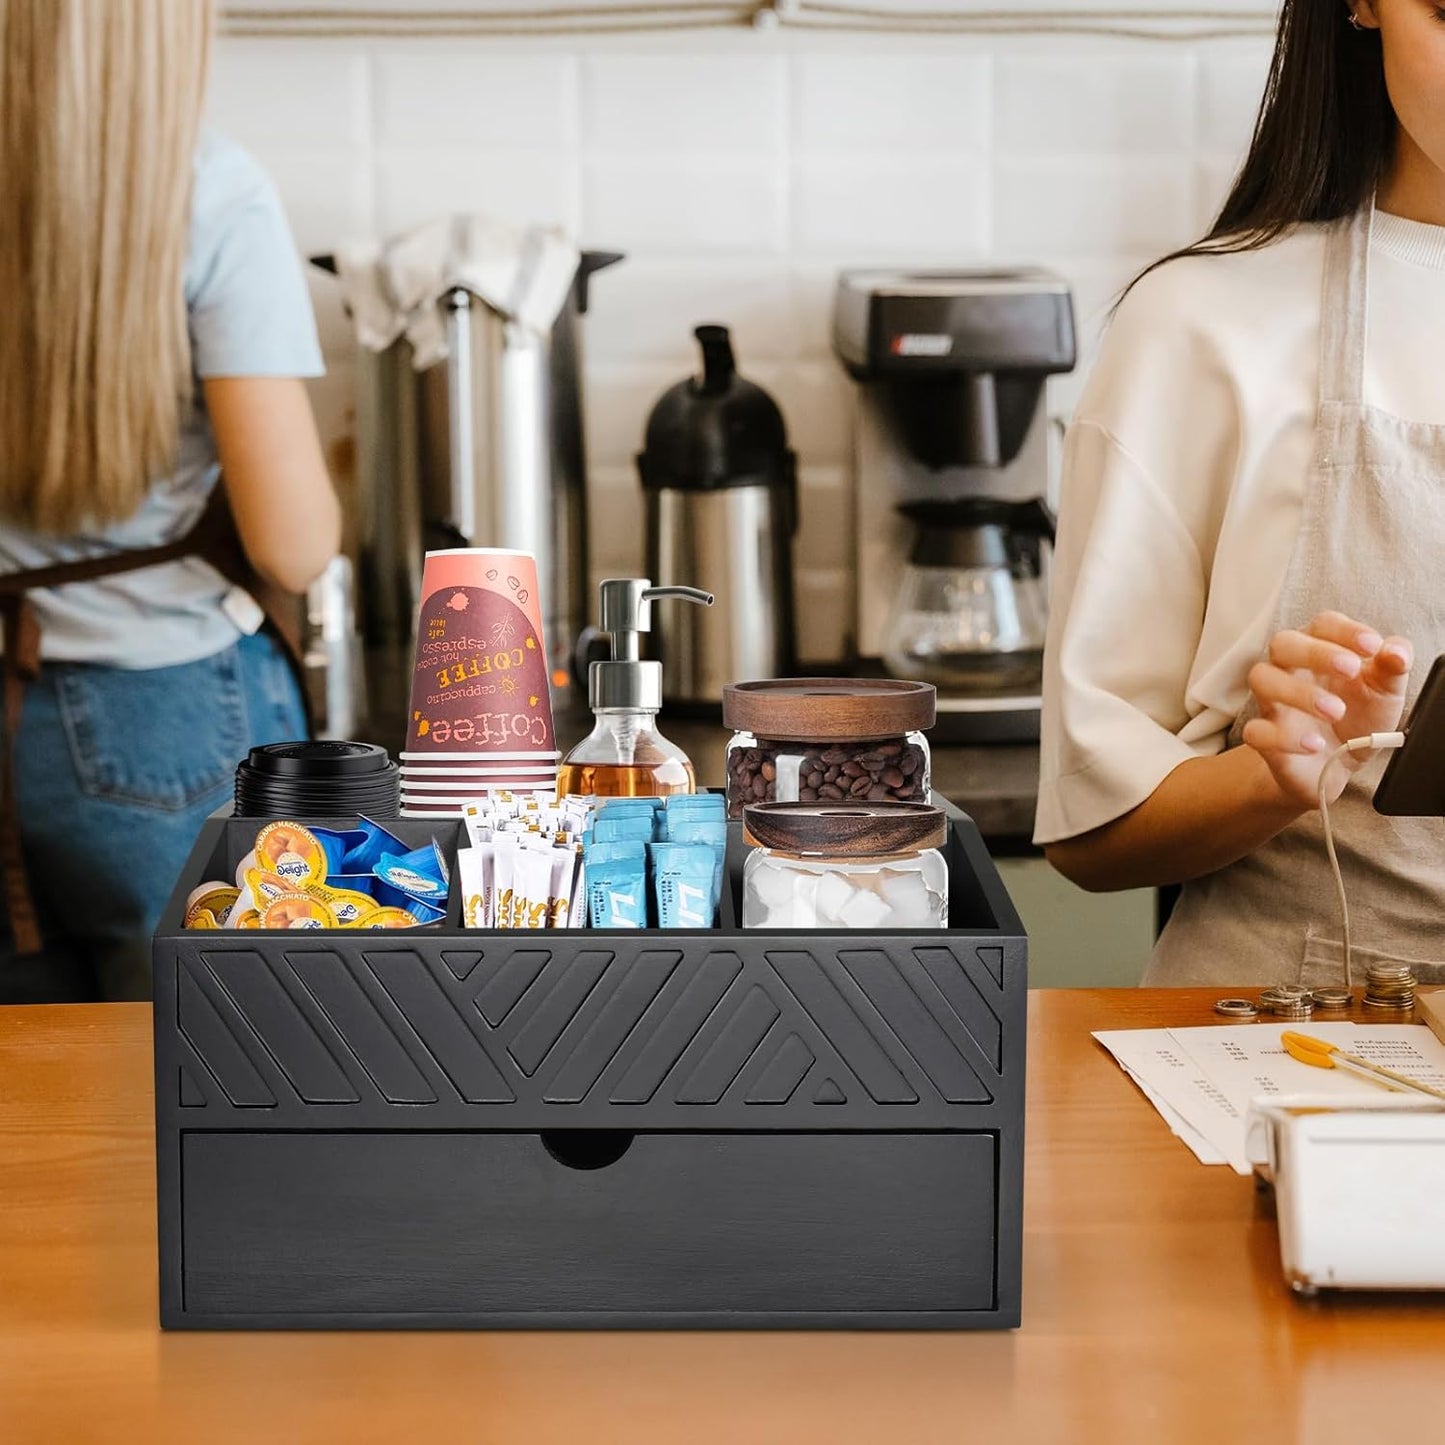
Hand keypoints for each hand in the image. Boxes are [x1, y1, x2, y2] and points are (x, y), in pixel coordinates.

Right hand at [1242, 611, 1411, 808]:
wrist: (1338, 766)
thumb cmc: (1359, 719)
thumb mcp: (1385, 692)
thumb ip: (1392, 668)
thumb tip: (1397, 652)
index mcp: (1320, 651)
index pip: (1322, 625)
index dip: (1345, 630)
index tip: (1372, 646)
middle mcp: (1290, 670)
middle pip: (1283, 643)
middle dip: (1315, 653)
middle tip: (1350, 670)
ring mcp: (1273, 702)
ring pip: (1262, 679)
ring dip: (1298, 692)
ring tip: (1335, 712)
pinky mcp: (1264, 736)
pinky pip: (1256, 730)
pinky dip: (1283, 738)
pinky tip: (1313, 744)